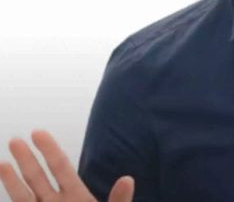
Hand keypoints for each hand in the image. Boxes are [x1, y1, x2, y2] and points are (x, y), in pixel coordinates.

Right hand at [0, 129, 133, 201]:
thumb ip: (118, 200)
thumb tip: (128, 178)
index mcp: (77, 196)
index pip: (60, 167)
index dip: (49, 150)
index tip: (38, 132)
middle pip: (39, 176)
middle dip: (27, 159)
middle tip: (16, 139)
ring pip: (25, 195)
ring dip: (13, 179)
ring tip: (2, 162)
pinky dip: (13, 198)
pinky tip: (3, 187)